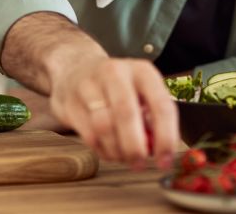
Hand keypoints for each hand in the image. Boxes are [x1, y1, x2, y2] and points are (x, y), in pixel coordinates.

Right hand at [48, 55, 178, 168]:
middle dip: (135, 147)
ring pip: (104, 126)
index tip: (165, 161)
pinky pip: (88, 134)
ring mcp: (89, 85)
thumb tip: (157, 150)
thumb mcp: (140, 94)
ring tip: (123, 158)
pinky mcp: (70, 101)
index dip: (166, 137)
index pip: (161, 105)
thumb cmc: (117, 88)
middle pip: (127, 114)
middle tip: (139, 165)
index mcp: (142, 71)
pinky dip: (101, 150)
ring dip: (116, 150)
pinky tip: (108, 151)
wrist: (75, 70)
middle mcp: (116, 72)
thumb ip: (151, 120)